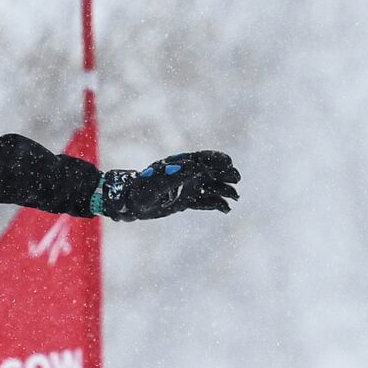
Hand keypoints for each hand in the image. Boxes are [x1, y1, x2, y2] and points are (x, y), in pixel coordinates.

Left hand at [100, 150, 240, 220]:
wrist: (131, 203)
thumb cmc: (141, 189)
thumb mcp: (156, 182)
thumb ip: (175, 175)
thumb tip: (194, 166)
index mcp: (181, 164)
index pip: (204, 158)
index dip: (218, 159)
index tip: (229, 163)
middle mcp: (187, 175)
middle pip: (213, 172)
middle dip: (227, 174)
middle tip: (236, 179)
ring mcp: (188, 188)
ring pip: (212, 187)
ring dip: (225, 190)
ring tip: (234, 196)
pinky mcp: (187, 201)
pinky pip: (206, 202)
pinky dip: (217, 205)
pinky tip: (226, 209)